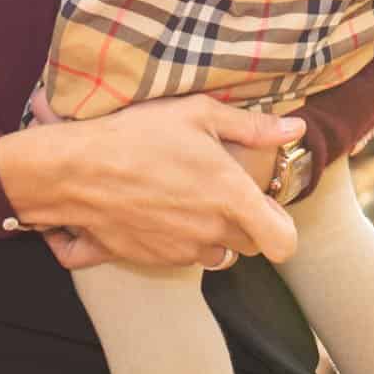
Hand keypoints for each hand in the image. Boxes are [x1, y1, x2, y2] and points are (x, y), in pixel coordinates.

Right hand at [0, 95, 304, 269]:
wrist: (77, 170)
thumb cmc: (138, 135)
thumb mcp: (198, 114)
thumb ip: (253, 126)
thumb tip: (295, 128)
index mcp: (232, 197)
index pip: (283, 243)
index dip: (283, 229)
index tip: (268, 210)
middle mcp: (213, 230)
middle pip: (252, 247)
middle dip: (247, 224)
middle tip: (223, 192)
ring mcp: (183, 250)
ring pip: (218, 254)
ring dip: (214, 234)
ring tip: (190, 199)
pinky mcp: (156, 260)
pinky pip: (185, 257)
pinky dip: (182, 239)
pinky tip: (162, 208)